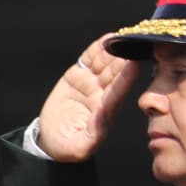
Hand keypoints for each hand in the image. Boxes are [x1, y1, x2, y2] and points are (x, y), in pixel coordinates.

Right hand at [34, 37, 138, 164]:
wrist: (52, 139)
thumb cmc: (66, 147)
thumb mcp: (77, 149)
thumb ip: (88, 141)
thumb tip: (98, 127)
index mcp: (105, 113)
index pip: (116, 93)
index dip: (124, 79)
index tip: (133, 64)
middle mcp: (102, 96)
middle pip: (113, 75)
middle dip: (121, 59)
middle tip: (130, 43)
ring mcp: (91, 85)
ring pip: (104, 65)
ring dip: (112, 51)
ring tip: (118, 36)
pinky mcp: (79, 77)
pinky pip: (89, 61)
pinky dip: (96, 50)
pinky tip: (106, 39)